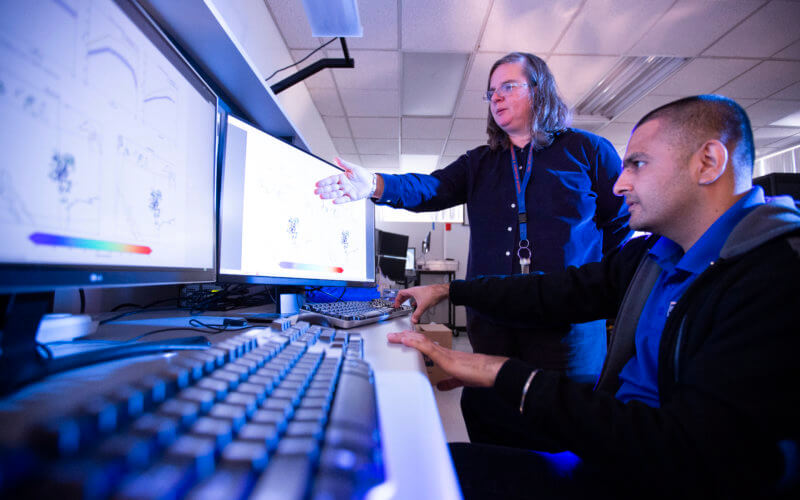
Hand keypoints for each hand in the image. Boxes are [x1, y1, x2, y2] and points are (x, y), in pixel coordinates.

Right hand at [314, 157, 373, 203]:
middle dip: (323, 189)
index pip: (331, 179)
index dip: (324, 182)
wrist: (372, 182)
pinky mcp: (351, 197)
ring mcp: (346, 191)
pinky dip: (339, 200)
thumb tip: (335, 158)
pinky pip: (344, 199)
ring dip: (328, 195)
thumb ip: (344, 164)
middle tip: (315, 192)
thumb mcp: (353, 168)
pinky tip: (333, 201)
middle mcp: (342, 185)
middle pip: (331, 187)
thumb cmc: (362, 174)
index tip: (317, 184)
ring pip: (335, 194)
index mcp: (341, 177)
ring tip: (321, 196)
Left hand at [387, 330, 507, 389]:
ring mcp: (444, 353)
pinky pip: (428, 348)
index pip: (425, 346)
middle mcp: (443, 351)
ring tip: (394, 336)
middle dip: (405, 338)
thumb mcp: (459, 379)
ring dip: (406, 338)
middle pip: (420, 341)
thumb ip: (449, 382)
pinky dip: (415, 343)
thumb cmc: (479, 374)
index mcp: (445, 356)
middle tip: (392, 336)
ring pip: (421, 341)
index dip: (412, 342)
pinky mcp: (445, 358)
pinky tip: (406, 340)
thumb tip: (440, 385)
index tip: (402, 340)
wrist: (490, 371)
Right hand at [394, 283, 449, 323]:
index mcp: (412, 291)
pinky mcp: (424, 294)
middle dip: (401, 300)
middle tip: (398, 305)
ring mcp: (420, 292)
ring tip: (406, 305)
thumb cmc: (433, 294)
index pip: (400, 293)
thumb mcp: (423, 306)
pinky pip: (416, 298)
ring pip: (411, 296)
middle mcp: (415, 291)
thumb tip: (413, 320)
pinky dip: (414, 302)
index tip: (396, 304)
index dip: (397, 299)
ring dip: (407, 300)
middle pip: (405, 294)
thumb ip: (417, 314)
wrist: (441, 291)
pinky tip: (416, 305)